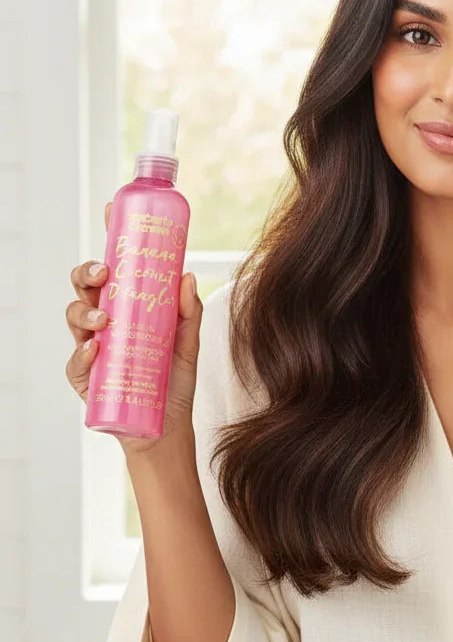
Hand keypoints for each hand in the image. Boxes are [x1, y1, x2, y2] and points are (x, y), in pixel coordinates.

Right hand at [65, 201, 203, 460]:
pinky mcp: (85, 378)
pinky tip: (94, 349)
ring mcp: (92, 348)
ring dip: (86, 311)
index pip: (114, 269)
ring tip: (104, 319)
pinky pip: (75, 361)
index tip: (112, 213)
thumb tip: (187, 276)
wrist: (165, 428)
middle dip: (88, 273)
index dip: (110, 241)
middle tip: (104, 272)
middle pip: (85, 286)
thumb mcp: (187, 343)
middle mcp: (106, 323)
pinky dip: (83, 353)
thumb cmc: (173, 381)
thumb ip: (189, 312)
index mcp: (128, 307)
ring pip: (74, 316)